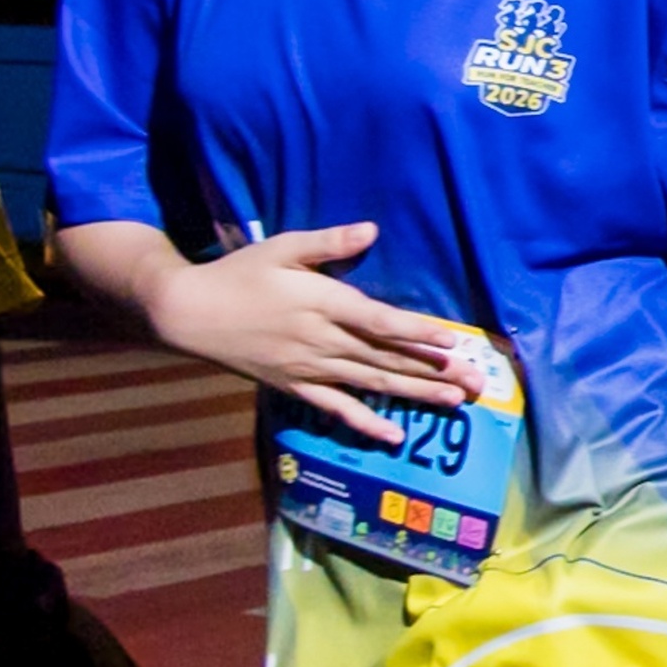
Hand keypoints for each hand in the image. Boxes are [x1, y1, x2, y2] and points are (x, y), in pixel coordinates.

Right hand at [141, 222, 480, 442]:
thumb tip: (371, 229)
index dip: (417, 333)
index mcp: (324, 303)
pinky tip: (394, 436)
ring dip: (415, 394)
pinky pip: (337, 409)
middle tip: (477, 383)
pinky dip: (366, 423)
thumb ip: (329, 243)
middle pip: (388, 357)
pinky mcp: (295, 387)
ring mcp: (310, 368)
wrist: (189, 313)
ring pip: (372, 384)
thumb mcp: (283, 248)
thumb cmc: (239, 274)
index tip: (452, 342)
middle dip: (435, 370)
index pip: (381, 322)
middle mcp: (323, 341)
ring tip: (455, 402)